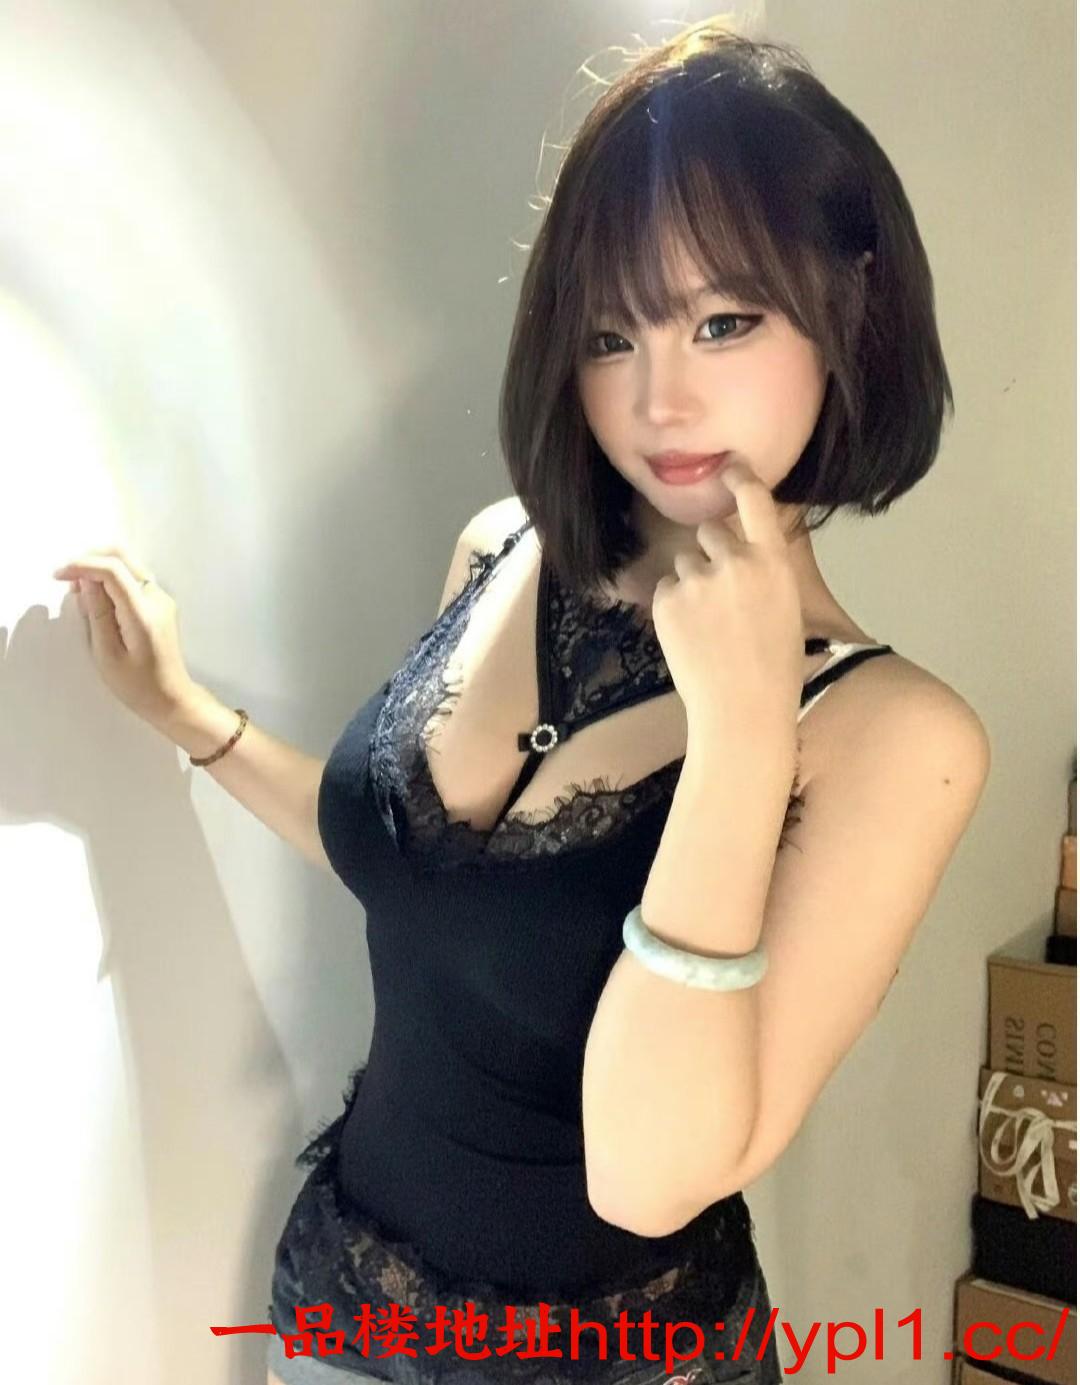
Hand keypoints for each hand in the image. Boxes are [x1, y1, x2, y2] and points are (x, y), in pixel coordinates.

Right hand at [51, 546, 200, 727]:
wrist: (171, 697)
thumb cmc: (137, 685)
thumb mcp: (107, 654)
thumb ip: (97, 614)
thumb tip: (86, 582)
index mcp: (143, 614)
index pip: (113, 570)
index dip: (82, 565)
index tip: (58, 576)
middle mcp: (157, 599)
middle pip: (123, 556)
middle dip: (90, 559)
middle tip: (67, 579)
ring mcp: (161, 599)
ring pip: (127, 564)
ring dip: (99, 568)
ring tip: (80, 594)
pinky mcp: (159, 604)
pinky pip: (132, 579)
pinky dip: (110, 580)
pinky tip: (97, 600)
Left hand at [650, 461, 804, 742]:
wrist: (742, 709)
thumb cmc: (774, 668)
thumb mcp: (786, 607)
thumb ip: (763, 572)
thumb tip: (739, 552)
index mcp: (773, 562)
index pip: (755, 501)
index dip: (740, 478)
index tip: (729, 466)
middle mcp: (735, 561)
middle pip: (712, 532)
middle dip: (711, 553)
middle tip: (721, 598)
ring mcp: (698, 579)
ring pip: (685, 562)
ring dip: (691, 583)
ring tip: (707, 627)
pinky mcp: (667, 599)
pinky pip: (666, 589)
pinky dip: (673, 608)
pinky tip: (691, 638)